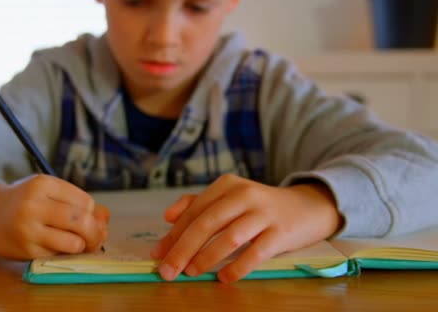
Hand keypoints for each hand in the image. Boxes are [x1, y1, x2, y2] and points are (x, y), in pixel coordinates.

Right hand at [0, 174, 109, 259]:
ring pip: (74, 243)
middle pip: (82, 221)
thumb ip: (78, 202)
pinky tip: (59, 247)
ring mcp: (28, 229)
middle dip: (95, 232)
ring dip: (82, 246)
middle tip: (95, 237)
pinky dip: (65, 253)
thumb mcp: (49, 192)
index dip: (92, 212)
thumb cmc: (26, 201)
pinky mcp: (26, 250)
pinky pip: (58, 255)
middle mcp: (34, 205)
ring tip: (78, 243)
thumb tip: (106, 219)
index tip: (87, 216)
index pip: (85, 201)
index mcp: (42, 184)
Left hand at [150, 174, 341, 283]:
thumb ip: (197, 204)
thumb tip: (168, 218)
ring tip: (192, 272)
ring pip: (229, 237)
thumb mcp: (229, 198)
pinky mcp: (282, 232)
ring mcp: (264, 213)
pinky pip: (256, 253)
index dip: (173, 234)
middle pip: (207, 223)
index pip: (194, 211)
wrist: (306, 207)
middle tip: (168, 270)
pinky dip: (237, 267)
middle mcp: (244, 194)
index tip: (158, 254)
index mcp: (226, 185)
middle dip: (183, 249)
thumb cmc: (258, 207)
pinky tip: (223, 278)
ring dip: (207, 258)